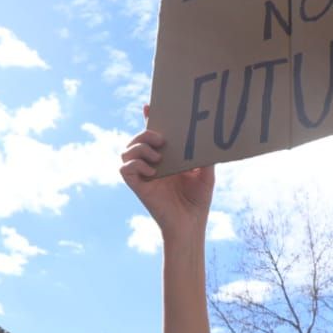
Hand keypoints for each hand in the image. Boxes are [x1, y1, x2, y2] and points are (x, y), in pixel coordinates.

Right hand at [120, 128, 215, 242]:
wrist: (190, 225)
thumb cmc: (198, 202)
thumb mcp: (206, 175)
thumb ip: (206, 158)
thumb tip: (207, 140)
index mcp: (167, 158)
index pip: (153, 135)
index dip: (149, 119)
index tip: (148, 106)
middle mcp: (152, 164)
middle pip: (137, 139)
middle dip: (144, 133)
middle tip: (162, 139)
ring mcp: (143, 175)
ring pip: (126, 152)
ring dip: (139, 148)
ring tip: (158, 157)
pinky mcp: (138, 187)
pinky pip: (124, 169)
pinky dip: (135, 164)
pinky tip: (152, 171)